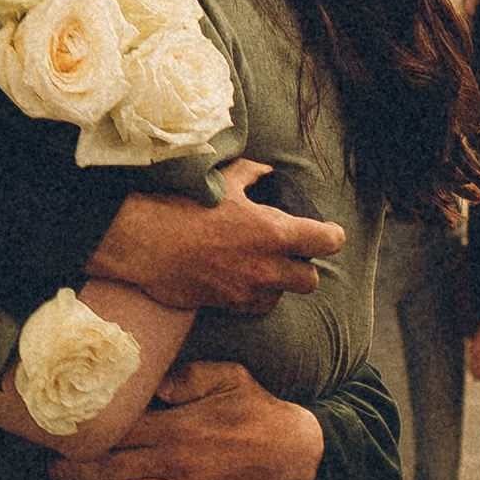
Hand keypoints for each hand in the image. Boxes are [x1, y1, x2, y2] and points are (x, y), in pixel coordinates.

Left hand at [48, 359, 322, 479]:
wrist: (292, 451)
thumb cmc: (256, 408)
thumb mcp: (227, 376)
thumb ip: (188, 377)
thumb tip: (154, 384)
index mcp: (178, 427)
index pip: (122, 433)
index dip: (89, 436)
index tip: (64, 435)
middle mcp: (175, 462)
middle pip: (115, 468)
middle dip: (79, 470)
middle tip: (52, 471)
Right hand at [98, 161, 344, 314]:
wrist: (147, 243)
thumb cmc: (185, 208)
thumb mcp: (224, 181)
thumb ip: (253, 174)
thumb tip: (267, 172)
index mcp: (274, 231)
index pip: (327, 241)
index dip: (332, 236)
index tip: (327, 232)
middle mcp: (268, 265)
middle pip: (311, 279)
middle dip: (305, 267)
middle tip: (292, 254)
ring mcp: (249, 289)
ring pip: (283, 295)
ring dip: (280, 284)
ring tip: (265, 268)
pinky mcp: (230, 304)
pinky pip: (257, 306)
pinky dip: (257, 295)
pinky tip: (244, 280)